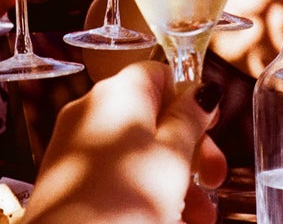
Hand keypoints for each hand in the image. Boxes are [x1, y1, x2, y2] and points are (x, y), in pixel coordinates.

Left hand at [25, 61, 225, 223]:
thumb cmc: (123, 201)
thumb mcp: (172, 156)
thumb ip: (190, 119)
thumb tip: (202, 92)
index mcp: (118, 93)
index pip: (159, 74)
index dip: (189, 99)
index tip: (210, 126)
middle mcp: (91, 112)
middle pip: (152, 117)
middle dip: (190, 150)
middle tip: (213, 179)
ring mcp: (77, 147)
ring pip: (137, 154)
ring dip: (174, 180)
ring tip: (198, 218)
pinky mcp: (69, 181)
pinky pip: (116, 177)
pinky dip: (144, 194)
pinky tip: (169, 221)